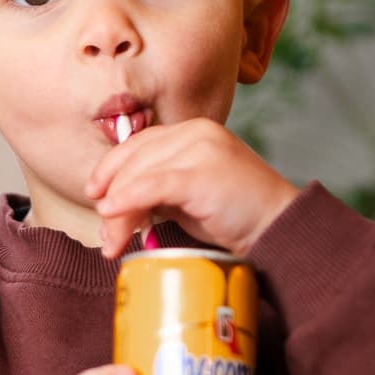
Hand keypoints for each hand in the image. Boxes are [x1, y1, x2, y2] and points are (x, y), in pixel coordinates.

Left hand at [86, 118, 299, 258]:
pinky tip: (111, 215)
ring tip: (112, 242)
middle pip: (134, 160)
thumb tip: (116, 206)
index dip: (111, 168)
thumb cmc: (236, 215)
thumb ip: (158, 191)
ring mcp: (201, 150)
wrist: (279, 226)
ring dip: (117, 211)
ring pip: (139, 175)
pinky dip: (126, 200)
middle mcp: (196, 133)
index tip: (95, 194)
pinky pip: (152, 185)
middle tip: (105, 236)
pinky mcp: (202, 174)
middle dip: (111, 198)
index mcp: (194, 131)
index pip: (140, 144)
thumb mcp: (189, 196)